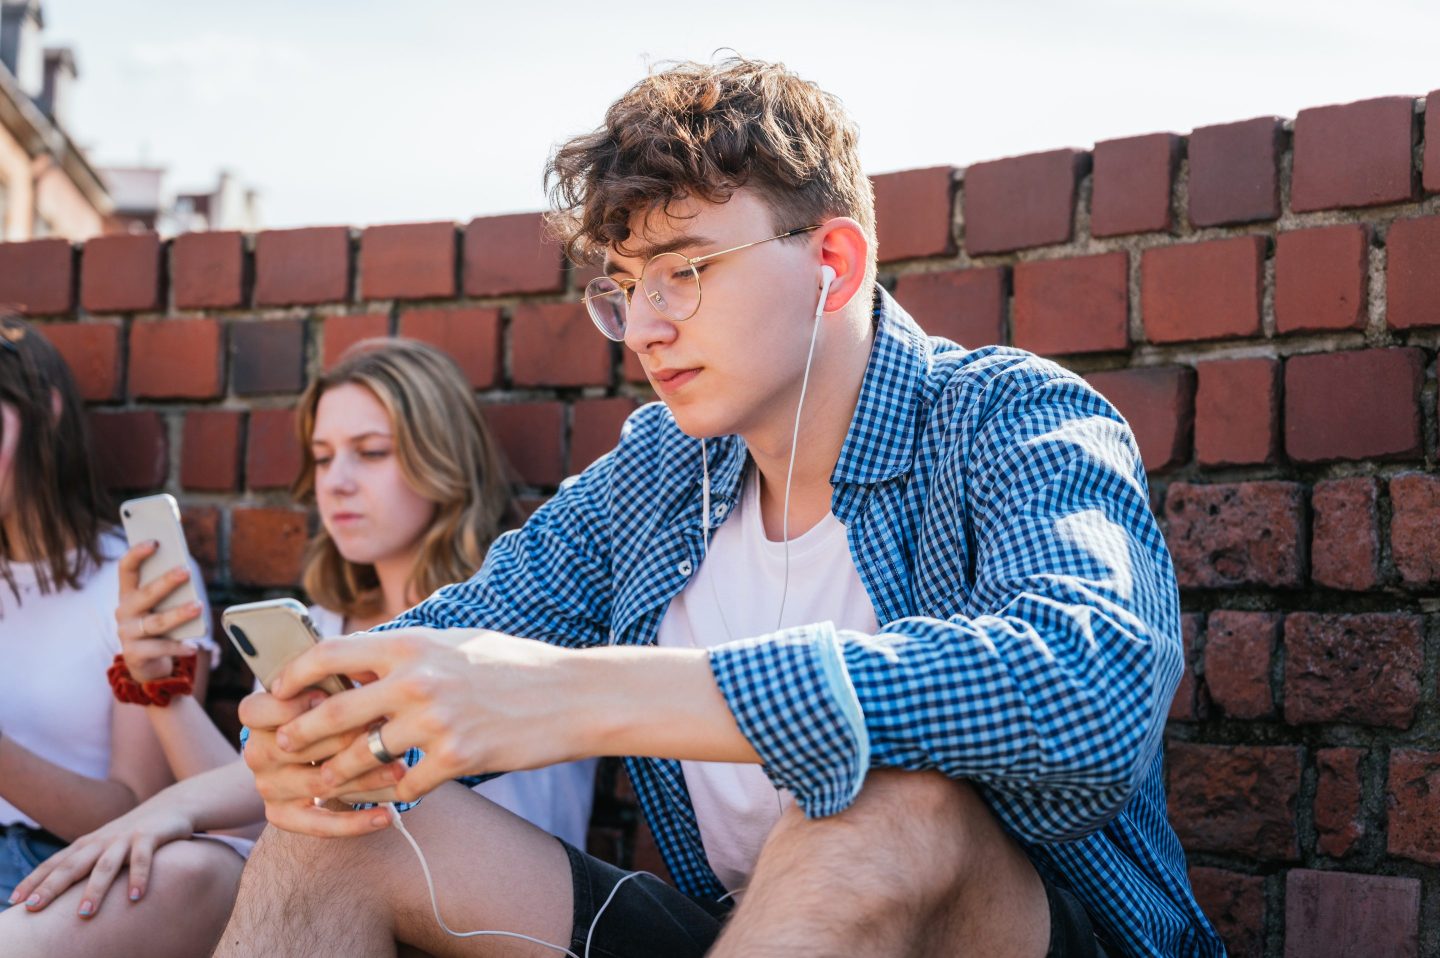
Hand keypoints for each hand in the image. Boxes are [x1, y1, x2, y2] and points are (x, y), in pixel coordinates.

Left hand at [8, 802, 193, 916]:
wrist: (174, 806)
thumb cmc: (136, 834)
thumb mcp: (107, 847)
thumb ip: (86, 864)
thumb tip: (61, 892)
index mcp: (88, 844)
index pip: (55, 864)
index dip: (34, 881)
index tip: (15, 900)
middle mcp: (102, 840)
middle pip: (72, 866)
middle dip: (51, 887)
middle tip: (34, 907)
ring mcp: (125, 837)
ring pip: (106, 865)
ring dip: (94, 889)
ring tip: (85, 913)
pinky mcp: (150, 835)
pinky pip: (143, 858)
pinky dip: (139, 877)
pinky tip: (135, 897)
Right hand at [114, 541, 201, 681]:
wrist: (146, 662)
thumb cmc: (157, 624)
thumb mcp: (159, 605)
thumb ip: (167, 589)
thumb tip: (185, 568)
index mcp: (128, 594)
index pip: (126, 569)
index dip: (137, 554)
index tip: (155, 542)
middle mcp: (124, 612)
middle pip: (146, 594)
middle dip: (166, 581)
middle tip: (186, 571)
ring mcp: (127, 634)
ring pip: (156, 622)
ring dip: (178, 614)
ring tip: (198, 606)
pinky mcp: (135, 654)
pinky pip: (160, 648)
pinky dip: (179, 647)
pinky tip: (193, 646)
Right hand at [237, 688, 404, 837]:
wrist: (329, 746)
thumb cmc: (338, 702)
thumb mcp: (334, 684)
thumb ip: (336, 680)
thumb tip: (364, 674)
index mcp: (259, 714)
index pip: (256, 710)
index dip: (291, 704)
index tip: (327, 698)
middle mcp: (257, 751)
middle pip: (294, 746)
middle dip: (343, 737)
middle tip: (384, 730)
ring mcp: (267, 785)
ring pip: (316, 783)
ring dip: (363, 777)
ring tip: (400, 769)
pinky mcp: (282, 814)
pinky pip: (316, 824)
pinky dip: (353, 822)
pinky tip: (385, 816)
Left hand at [272, 628, 587, 805]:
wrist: (573, 694)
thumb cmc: (516, 665)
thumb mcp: (458, 642)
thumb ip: (409, 651)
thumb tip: (360, 659)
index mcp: (413, 644)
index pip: (330, 655)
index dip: (293, 674)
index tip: (277, 690)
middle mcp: (417, 680)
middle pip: (332, 713)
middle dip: (299, 734)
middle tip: (284, 747)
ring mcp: (436, 721)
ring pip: (361, 757)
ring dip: (337, 774)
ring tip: (324, 782)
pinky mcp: (458, 758)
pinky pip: (406, 786)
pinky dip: (392, 794)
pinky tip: (387, 796)